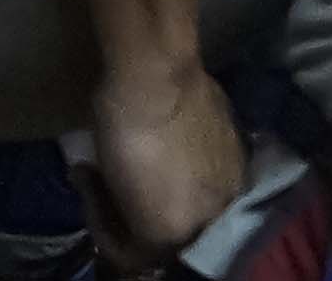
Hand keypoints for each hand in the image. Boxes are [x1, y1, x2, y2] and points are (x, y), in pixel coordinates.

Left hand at [86, 53, 246, 266]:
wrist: (158, 75)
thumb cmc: (123, 138)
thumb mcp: (112, 192)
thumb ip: (131, 217)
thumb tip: (129, 212)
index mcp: (179, 229)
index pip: (139, 256)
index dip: (109, 231)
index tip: (92, 200)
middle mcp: (217, 210)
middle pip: (174, 234)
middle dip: (140, 215)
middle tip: (111, 189)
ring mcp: (234, 176)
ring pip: (197, 204)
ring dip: (166, 191)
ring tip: (134, 165)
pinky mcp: (240, 145)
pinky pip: (210, 176)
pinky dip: (187, 169)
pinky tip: (165, 147)